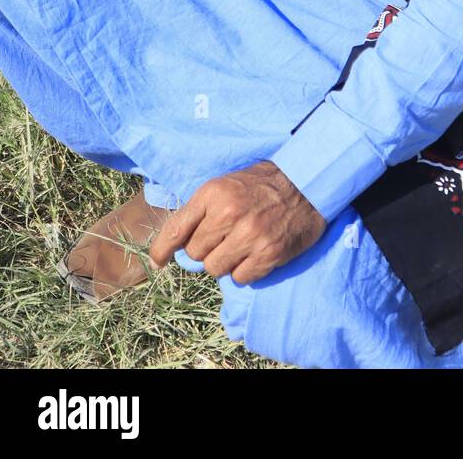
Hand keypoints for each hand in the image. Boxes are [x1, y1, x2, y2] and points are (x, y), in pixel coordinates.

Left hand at [148, 161, 326, 284]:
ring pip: (215, 269)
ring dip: (224, 261)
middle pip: (195, 253)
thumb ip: (201, 211)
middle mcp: (228, 214)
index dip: (162, 249)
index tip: (157, 262)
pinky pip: (240, 278)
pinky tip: (255, 253)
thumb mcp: (225, 185)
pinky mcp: (268, 254)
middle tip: (224, 237)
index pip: (177, 228)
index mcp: (213, 193)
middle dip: (206, 249)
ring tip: (240, 244)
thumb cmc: (261, 184)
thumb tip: (177, 245)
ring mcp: (249, 236)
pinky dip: (244, 270)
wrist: (305, 183)